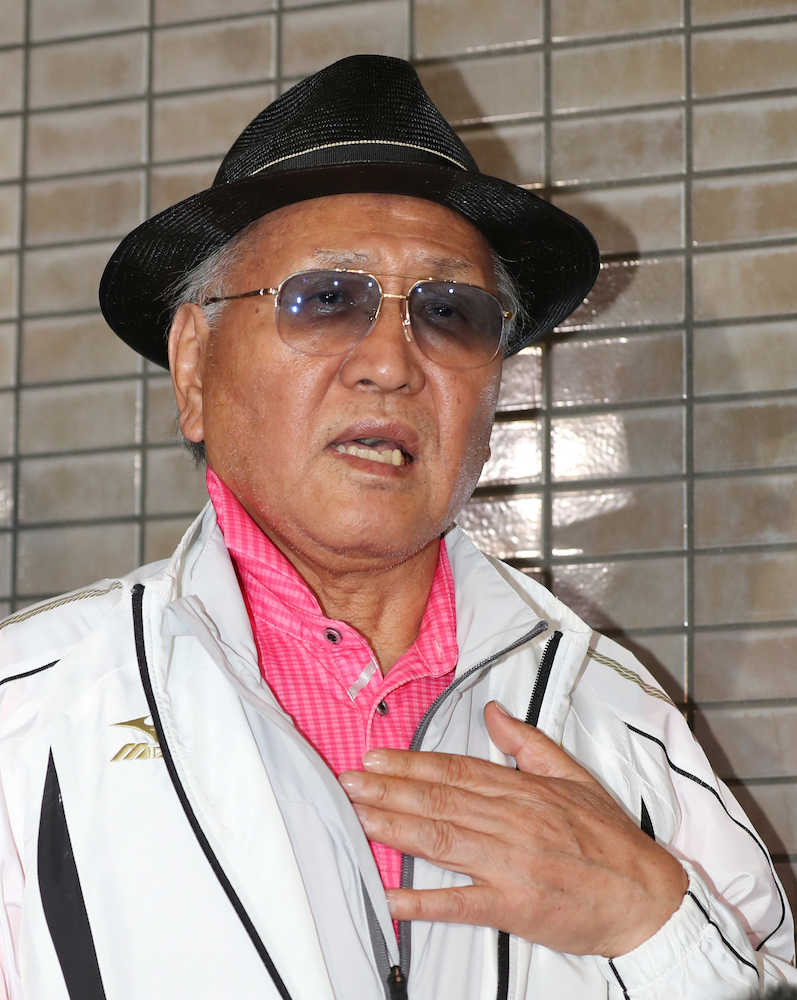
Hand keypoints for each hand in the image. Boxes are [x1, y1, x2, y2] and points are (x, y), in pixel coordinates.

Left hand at [340, 701, 686, 957]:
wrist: (646, 896)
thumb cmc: (609, 839)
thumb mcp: (573, 776)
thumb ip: (528, 744)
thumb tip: (492, 711)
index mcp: (523, 790)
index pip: (455, 770)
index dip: (410, 763)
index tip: (374, 758)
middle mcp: (512, 821)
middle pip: (439, 799)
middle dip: (388, 789)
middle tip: (346, 782)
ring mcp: (511, 863)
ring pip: (441, 838)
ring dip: (393, 827)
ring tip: (356, 817)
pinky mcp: (514, 905)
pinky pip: (460, 902)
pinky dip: (421, 899)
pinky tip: (387, 895)